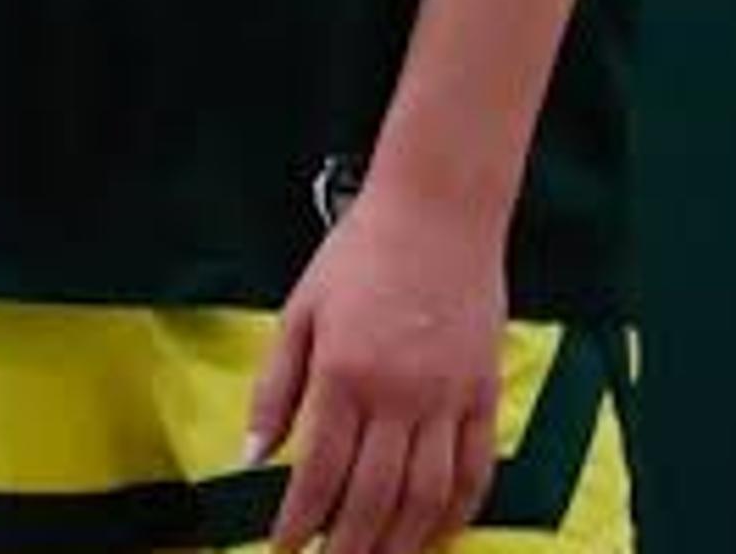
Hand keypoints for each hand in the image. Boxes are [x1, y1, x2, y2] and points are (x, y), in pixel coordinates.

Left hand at [249, 178, 507, 553]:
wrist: (436, 214)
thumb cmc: (357, 257)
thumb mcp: (299, 312)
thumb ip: (275, 388)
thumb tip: (250, 455)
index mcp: (343, 374)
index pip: (320, 471)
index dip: (301, 520)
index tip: (285, 549)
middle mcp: (399, 395)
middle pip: (375, 496)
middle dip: (351, 545)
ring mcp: (449, 398)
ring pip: (429, 495)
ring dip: (404, 541)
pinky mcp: (486, 394)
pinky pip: (477, 469)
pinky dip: (459, 510)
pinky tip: (439, 533)